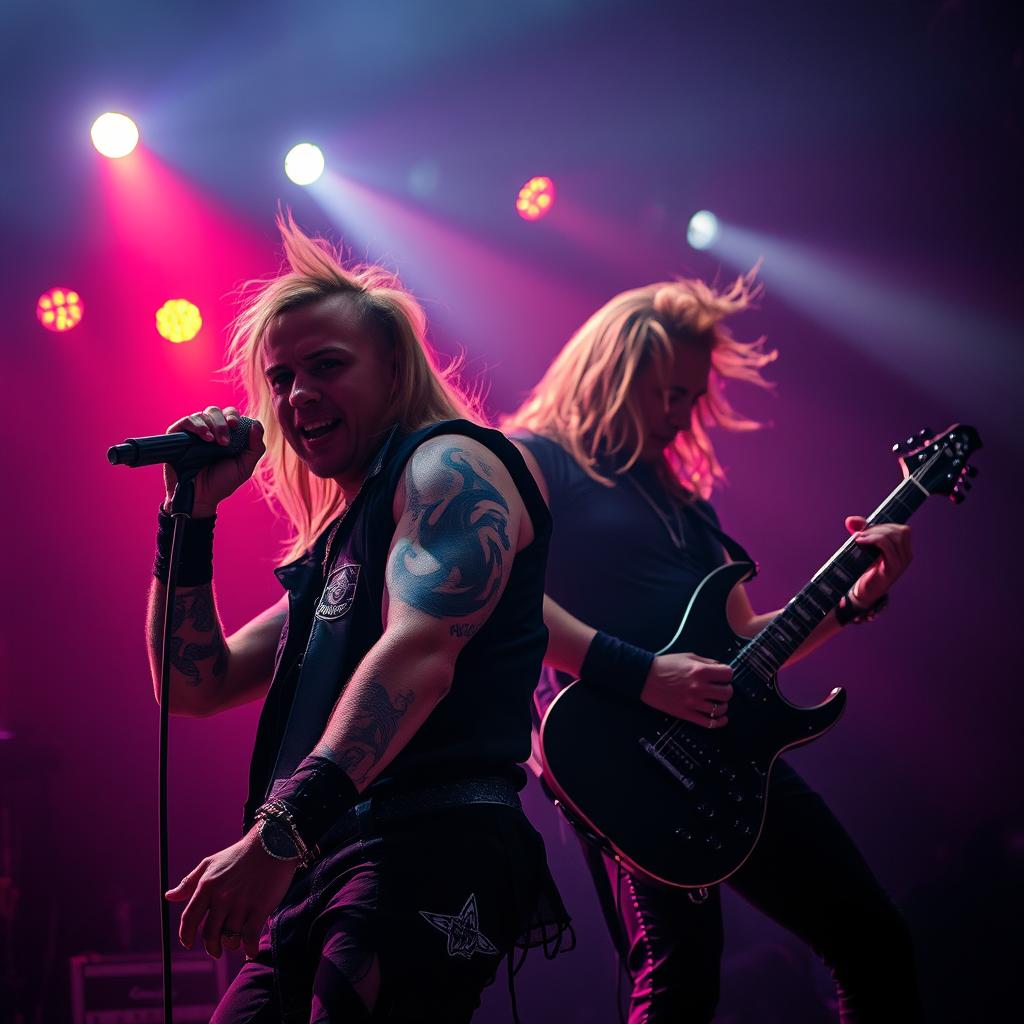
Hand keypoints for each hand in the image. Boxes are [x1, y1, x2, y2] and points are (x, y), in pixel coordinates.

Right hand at [162, 406, 265, 517]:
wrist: (200, 498)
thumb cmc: (221, 483)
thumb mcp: (244, 467)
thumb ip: (255, 447)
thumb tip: (256, 423)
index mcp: (225, 435)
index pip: (229, 415)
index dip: (233, 416)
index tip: (236, 426)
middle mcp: (208, 431)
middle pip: (215, 411)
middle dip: (222, 422)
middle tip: (225, 441)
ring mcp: (192, 434)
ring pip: (201, 415)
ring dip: (211, 425)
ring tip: (213, 442)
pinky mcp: (176, 437)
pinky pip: (184, 422)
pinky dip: (195, 425)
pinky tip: (205, 437)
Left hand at [165, 829, 296, 958]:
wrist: (273, 843)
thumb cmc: (240, 854)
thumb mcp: (210, 863)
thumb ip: (189, 882)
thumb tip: (169, 896)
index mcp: (207, 886)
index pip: (188, 919)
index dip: (186, 936)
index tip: (188, 943)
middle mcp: (221, 897)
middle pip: (209, 935)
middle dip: (211, 947)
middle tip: (216, 951)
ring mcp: (241, 904)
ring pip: (229, 939)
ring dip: (231, 946)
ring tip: (235, 943)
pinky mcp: (259, 908)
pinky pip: (249, 938)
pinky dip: (249, 949)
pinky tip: (250, 950)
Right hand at [641, 652, 732, 727]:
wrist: (645, 677)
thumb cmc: (665, 665)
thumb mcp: (687, 656)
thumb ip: (707, 662)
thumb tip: (721, 669)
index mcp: (699, 670)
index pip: (728, 674)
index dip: (727, 674)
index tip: (723, 675)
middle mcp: (698, 687)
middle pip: (727, 693)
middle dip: (726, 689)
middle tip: (720, 688)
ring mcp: (692, 702)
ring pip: (720, 709)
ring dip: (722, 705)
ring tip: (717, 701)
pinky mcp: (685, 714)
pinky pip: (708, 723)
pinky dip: (719, 722)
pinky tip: (721, 719)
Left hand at [845, 516, 912, 607]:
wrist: (863, 592)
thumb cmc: (865, 569)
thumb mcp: (864, 547)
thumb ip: (861, 532)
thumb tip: (850, 519)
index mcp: (902, 550)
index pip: (902, 530)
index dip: (885, 525)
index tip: (866, 529)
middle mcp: (906, 555)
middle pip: (900, 531)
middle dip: (878, 528)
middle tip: (860, 533)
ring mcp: (902, 563)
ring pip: (895, 537)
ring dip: (875, 533)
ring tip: (859, 538)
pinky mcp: (893, 569)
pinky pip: (888, 548)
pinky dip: (873, 540)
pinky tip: (860, 542)